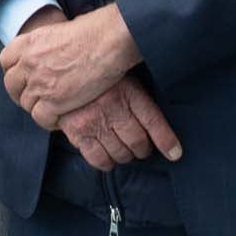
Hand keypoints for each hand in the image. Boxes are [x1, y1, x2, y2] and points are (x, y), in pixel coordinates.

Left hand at [0, 3, 140, 129]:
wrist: (108, 41)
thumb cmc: (92, 31)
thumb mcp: (58, 30)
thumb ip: (44, 46)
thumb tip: (47, 54)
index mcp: (28, 43)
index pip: (6, 61)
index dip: (14, 71)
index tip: (23, 77)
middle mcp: (28, 63)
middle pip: (11, 85)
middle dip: (22, 92)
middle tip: (36, 96)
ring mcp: (39, 84)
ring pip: (26, 104)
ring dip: (38, 107)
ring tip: (52, 108)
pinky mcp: (54, 102)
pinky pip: (41, 118)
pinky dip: (49, 120)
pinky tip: (60, 116)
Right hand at [60, 76, 182, 170]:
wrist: (60, 72)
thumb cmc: (96, 76)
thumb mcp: (121, 74)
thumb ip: (138, 92)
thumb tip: (161, 111)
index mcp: (127, 90)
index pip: (153, 120)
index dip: (166, 141)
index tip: (175, 153)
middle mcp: (112, 106)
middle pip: (138, 142)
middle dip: (143, 150)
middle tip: (142, 148)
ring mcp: (94, 121)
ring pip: (120, 153)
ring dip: (126, 156)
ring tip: (125, 151)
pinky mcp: (78, 132)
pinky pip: (98, 159)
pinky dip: (107, 163)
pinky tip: (109, 157)